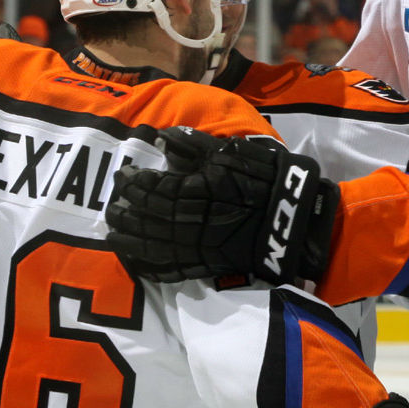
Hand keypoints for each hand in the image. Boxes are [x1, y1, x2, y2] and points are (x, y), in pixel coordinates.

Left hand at [104, 126, 338, 285]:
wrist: (296, 218)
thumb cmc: (266, 179)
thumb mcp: (232, 152)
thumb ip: (194, 146)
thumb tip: (163, 138)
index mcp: (196, 189)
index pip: (154, 187)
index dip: (135, 182)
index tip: (123, 176)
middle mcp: (191, 220)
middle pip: (148, 217)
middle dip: (127, 210)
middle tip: (112, 204)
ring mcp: (198, 246)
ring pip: (153, 245)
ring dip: (130, 239)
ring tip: (113, 232)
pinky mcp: (207, 266)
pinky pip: (171, 269)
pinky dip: (150, 268)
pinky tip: (134, 262)